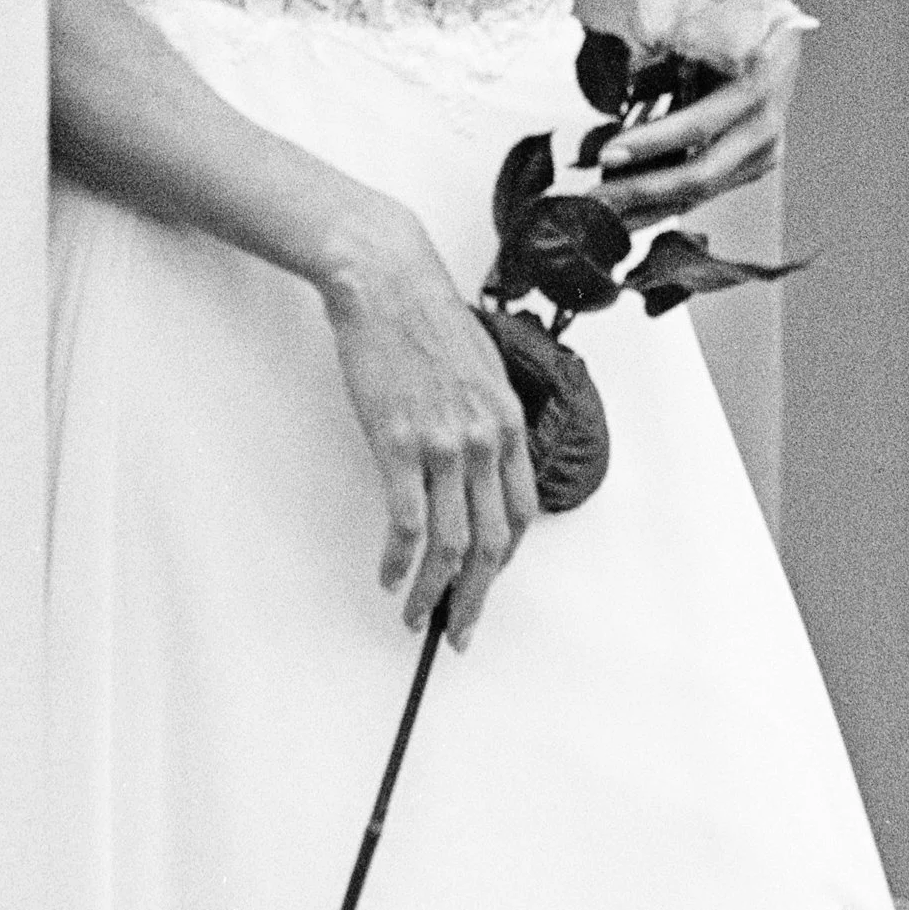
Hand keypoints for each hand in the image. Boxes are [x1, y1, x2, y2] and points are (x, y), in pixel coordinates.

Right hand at [319, 203, 539, 646]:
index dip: (506, 558)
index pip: (522, 512)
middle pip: (493, 542)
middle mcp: (484, 438)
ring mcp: (443, 443)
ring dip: (434, 593)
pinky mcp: (398, 442)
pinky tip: (388, 577)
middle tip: (459, 630)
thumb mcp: (481, 366)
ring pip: (450, 544)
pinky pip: (406, 523)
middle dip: (476, 597)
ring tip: (416, 618)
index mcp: (507, 420)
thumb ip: (487, 416)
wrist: (386, 279)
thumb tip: (483, 459)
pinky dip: (398, 561)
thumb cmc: (427, 315)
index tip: (484, 581)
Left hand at [598, 4, 805, 226]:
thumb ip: (660, 62)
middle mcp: (765, 125)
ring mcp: (764, 152)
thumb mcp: (698, 30)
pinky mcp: (755, 166)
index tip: (605, 155)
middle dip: (643, 189)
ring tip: (603, 216)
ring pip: (702, 193)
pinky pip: (705, 192)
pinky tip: (630, 211)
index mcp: (756, 83)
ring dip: (649, 207)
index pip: (699, 125)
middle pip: (702, 173)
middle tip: (595, 199)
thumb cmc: (730, 22)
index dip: (651, 143)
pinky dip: (665, 202)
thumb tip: (611, 96)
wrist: (777, 32)